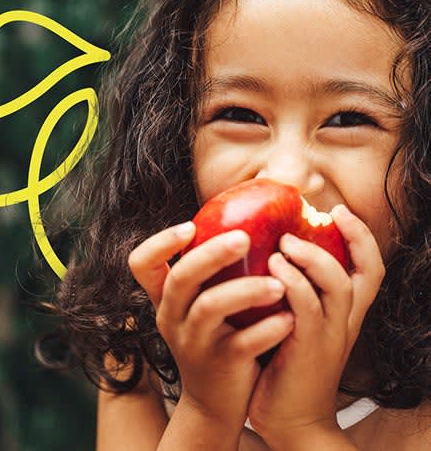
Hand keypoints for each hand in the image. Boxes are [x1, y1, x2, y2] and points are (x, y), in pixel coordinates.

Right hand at [128, 222, 294, 434]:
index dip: (160, 242)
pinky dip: (269, 328)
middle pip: (181, 278)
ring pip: (210, 307)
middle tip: (244, 237)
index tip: (190, 226)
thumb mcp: (198, 307)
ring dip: (247, 290)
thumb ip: (208, 274)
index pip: (141, 264)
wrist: (215, 404)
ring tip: (280, 283)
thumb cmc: (215, 339)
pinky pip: (244, 342)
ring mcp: (194, 343)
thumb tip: (240, 222)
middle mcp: (172, 318)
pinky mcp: (222, 365)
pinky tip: (289, 319)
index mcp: (165, 299)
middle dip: (212, 254)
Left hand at [247, 205, 384, 445]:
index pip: (368, 270)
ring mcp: (330, 336)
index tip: (339, 211)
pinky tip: (272, 265)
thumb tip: (264, 254)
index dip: (361, 237)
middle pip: (367, 271)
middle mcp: (344, 322)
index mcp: (343, 315)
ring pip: (338, 284)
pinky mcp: (308, 348)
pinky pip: (307, 307)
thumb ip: (289, 293)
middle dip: (352, 236)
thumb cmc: (283, 367)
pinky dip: (292, 281)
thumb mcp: (293, 324)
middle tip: (322, 213)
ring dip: (313, 257)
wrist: (289, 421)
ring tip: (286, 240)